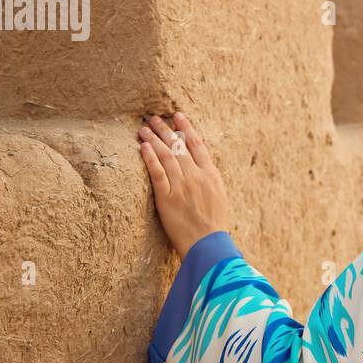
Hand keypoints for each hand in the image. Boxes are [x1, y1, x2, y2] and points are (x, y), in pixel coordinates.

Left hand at [137, 112, 230, 257]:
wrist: (208, 245)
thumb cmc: (214, 225)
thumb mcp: (219, 197)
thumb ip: (209, 180)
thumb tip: (201, 167)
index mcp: (211, 175)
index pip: (197, 145)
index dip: (187, 129)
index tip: (178, 116)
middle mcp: (196, 177)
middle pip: (178, 146)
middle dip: (165, 129)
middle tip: (154, 117)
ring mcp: (182, 186)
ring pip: (166, 156)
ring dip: (154, 139)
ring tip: (143, 129)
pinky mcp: (167, 198)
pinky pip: (157, 173)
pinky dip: (150, 158)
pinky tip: (143, 147)